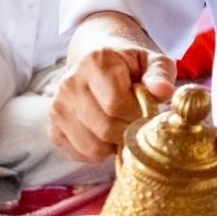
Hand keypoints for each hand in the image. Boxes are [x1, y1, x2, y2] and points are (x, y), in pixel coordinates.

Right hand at [49, 41, 175, 163]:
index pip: (115, 104)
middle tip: (137, 123)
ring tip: (122, 127)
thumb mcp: (151, 60)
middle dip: (128, 132)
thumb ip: (160, 74)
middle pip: (104, 128)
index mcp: (94, 62)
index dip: (137, 114)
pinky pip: (80, 155)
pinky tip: (106, 135)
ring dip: (114, 145)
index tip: (146, 110)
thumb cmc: (129, 65)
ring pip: (92, 146)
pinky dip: (98, 153)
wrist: (98, 64)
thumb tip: (163, 92)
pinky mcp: (53, 129)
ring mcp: (57, 108)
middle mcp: (69, 84)